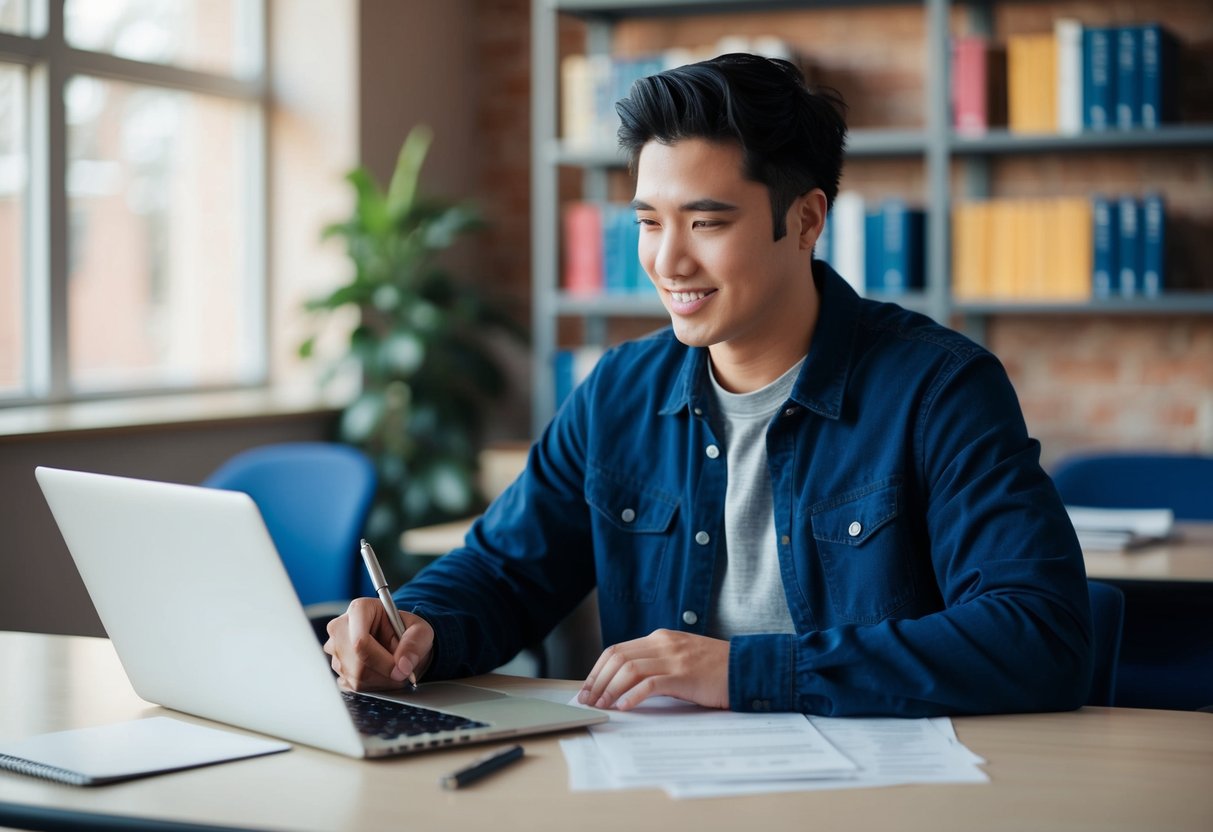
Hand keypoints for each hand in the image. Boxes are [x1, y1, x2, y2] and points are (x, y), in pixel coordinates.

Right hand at [323, 597, 433, 690]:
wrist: (399, 641)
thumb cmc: (407, 631)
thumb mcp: (421, 631)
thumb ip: (415, 644)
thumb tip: (403, 666)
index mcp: (359, 609)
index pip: (360, 641)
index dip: (382, 661)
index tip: (401, 670)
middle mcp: (340, 627)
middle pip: (356, 664)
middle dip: (384, 674)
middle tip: (402, 671)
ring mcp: (334, 648)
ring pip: (355, 677)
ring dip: (380, 681)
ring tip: (393, 669)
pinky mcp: (336, 666)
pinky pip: (352, 686)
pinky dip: (372, 686)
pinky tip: (382, 674)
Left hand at [577, 628, 729, 710]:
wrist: (747, 667)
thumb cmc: (714, 668)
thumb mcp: (680, 657)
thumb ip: (657, 662)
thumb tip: (624, 684)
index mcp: (660, 638)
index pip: (617, 650)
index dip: (597, 670)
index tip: (587, 688)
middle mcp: (663, 643)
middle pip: (617, 658)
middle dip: (597, 680)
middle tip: (588, 700)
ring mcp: (674, 658)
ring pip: (629, 669)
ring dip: (610, 689)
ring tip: (602, 706)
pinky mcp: (684, 675)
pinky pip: (651, 684)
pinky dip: (633, 696)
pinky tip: (625, 707)